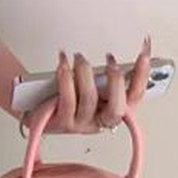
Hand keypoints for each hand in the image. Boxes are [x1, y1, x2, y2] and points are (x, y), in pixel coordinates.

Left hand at [22, 35, 152, 135]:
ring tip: (79, 57)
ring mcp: (81, 123)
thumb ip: (102, 78)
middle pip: (117, 108)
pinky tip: (63, 63)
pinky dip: (65, 77)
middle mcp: (99, 120)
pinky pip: (67, 99)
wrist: (33, 110)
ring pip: (90, 99)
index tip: (144, 54)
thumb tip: (116, 60)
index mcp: (111, 110)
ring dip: (86, 73)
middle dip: (116, 81)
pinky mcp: (62, 121)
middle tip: (110, 59)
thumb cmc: (64, 96)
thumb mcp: (88, 86)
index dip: (142, 77)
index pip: (135, 97)